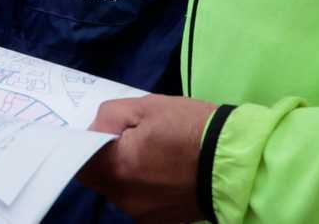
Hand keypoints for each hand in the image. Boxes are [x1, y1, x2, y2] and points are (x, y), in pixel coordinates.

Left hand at [76, 95, 216, 222]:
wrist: (238, 162)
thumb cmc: (191, 128)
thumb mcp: (147, 106)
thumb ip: (110, 117)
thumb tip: (97, 131)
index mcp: (117, 169)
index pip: (81, 163)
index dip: (88, 147)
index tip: (104, 136)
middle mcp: (125, 200)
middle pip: (102, 179)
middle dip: (111, 160)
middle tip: (136, 140)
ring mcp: (144, 215)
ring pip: (123, 192)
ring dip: (131, 175)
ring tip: (158, 156)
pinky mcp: (163, 222)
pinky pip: (143, 202)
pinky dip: (149, 188)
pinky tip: (170, 173)